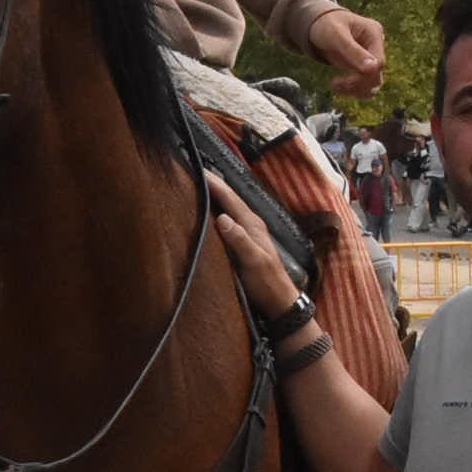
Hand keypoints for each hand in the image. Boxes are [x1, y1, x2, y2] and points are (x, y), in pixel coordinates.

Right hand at [203, 172, 301, 319]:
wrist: (280, 302)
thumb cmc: (268, 283)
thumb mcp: (254, 261)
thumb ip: (240, 240)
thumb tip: (222, 218)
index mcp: (252, 224)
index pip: (230, 198)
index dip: (214, 183)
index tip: (197, 169)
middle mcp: (250, 225)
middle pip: (228, 199)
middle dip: (212, 185)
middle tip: (191, 173)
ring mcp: (247, 234)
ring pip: (227, 209)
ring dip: (213, 197)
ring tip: (195, 188)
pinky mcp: (242, 244)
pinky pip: (226, 222)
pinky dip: (214, 213)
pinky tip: (206, 215)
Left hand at [309, 9, 386, 98]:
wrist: (317, 24)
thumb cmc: (325, 24)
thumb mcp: (336, 35)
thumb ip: (353, 51)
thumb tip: (373, 69)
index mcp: (374, 33)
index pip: (378, 62)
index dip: (363, 76)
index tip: (342, 82)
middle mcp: (376, 46)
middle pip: (376, 74)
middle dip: (357, 84)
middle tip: (335, 84)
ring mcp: (371, 57)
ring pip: (373, 83)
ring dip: (356, 90)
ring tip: (336, 86)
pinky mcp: (363, 66)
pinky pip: (365, 84)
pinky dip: (354, 90)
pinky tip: (339, 88)